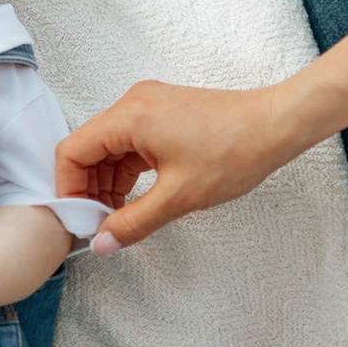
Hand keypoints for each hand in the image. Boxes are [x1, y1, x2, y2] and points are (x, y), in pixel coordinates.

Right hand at [56, 78, 301, 248]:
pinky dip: (127, 171)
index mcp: (130, 117)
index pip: (73, 151)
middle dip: (89, 188)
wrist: (277, 125)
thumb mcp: (179, 197)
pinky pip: (130, 143)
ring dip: (108, 182)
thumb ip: (133, 223)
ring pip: (108, 148)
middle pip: (88, 148)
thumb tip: (102, 242)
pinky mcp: (163, 113)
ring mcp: (148, 106)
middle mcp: (133, 104)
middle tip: (100, 223)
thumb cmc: (236, 149)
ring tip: (120, 215)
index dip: (70, 189)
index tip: (80, 218)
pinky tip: (137, 197)